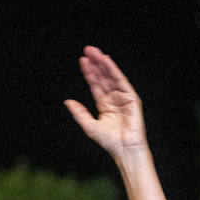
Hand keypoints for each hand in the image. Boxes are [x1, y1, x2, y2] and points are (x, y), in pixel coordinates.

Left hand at [64, 46, 146, 160]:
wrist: (124, 149)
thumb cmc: (109, 141)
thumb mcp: (89, 126)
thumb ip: (79, 113)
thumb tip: (67, 101)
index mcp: (105, 105)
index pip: (96, 85)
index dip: (89, 73)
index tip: (82, 61)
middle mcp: (114, 99)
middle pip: (103, 77)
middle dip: (96, 64)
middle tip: (88, 50)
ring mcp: (123, 97)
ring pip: (111, 76)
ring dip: (103, 63)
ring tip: (95, 52)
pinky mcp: (132, 98)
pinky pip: (122, 81)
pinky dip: (114, 70)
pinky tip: (107, 61)